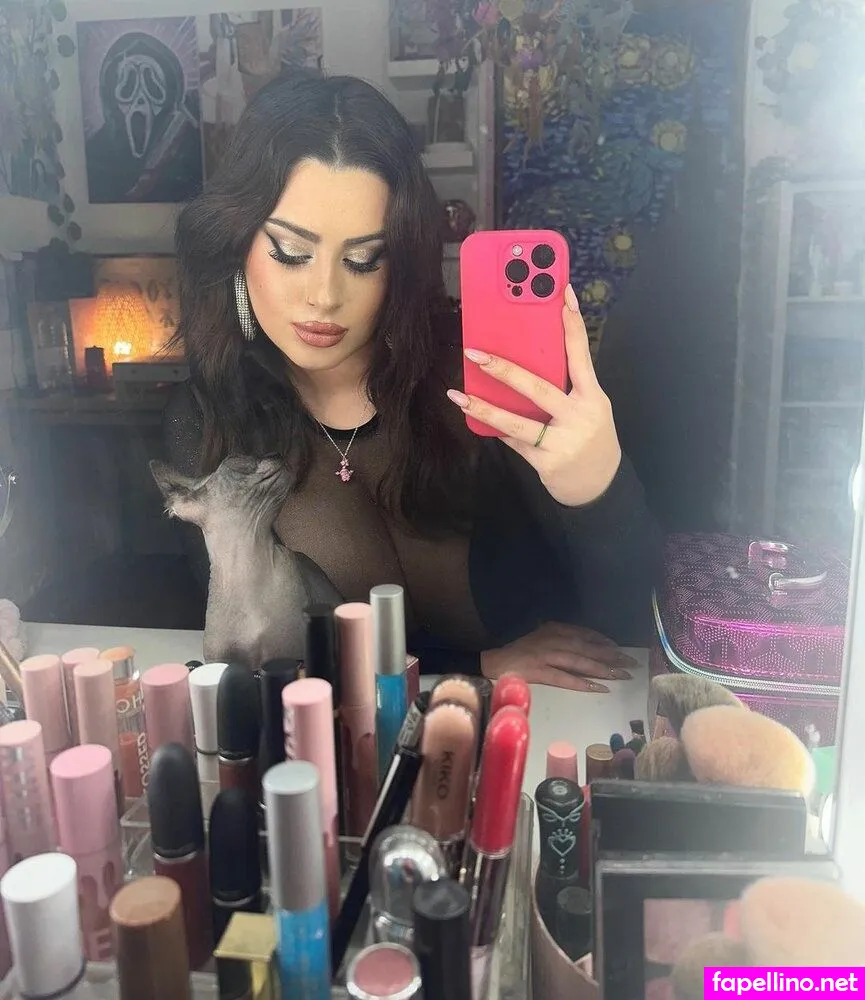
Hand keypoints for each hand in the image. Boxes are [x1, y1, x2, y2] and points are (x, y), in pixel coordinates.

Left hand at [447, 284, 621, 505]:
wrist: (600, 486)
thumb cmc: (589, 437)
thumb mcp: (589, 408)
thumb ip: (566, 388)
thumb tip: (527, 360)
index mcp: (593, 397)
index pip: (581, 355)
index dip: (572, 324)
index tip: (562, 295)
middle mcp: (579, 417)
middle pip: (538, 388)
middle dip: (505, 370)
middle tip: (476, 354)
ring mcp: (562, 442)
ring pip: (517, 422)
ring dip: (484, 408)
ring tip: (459, 395)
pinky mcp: (547, 462)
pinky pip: (515, 442)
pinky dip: (498, 430)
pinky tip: (479, 419)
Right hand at [480, 622, 638, 691]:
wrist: (494, 662)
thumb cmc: (520, 651)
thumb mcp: (542, 637)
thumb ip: (561, 637)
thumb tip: (586, 643)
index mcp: (553, 629)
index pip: (585, 634)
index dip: (604, 642)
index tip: (621, 650)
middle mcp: (551, 639)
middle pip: (587, 648)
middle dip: (610, 656)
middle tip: (630, 663)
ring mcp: (545, 655)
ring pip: (579, 661)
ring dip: (601, 668)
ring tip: (620, 676)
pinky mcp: (538, 671)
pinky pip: (564, 678)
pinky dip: (582, 683)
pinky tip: (597, 688)